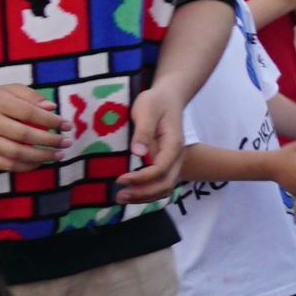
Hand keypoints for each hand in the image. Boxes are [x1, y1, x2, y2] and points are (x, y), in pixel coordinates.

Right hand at [0, 81, 67, 172]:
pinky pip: (7, 165)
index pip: (29, 113)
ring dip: (42, 156)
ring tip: (59, 155)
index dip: (51, 121)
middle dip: (50, 140)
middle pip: (25, 135)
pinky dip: (26, 166)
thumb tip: (52, 108)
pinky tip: (40, 162)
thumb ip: (30, 96)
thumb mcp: (7, 90)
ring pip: (17, 153)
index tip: (67, 126)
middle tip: (67, 142)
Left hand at [120, 82, 189, 199]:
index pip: (160, 170)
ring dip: (145, 197)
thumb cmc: (156, 102)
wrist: (169, 97)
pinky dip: (147, 193)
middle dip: (142, 194)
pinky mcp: (166, 163)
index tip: (120, 179)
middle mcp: (177, 157)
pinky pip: (161, 183)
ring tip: (122, 198)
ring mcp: (173, 162)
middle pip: (165, 184)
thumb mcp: (147, 110)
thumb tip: (137, 152)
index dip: (140, 179)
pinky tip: (132, 193)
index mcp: (173, 145)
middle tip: (119, 196)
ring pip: (165, 188)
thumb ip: (143, 131)